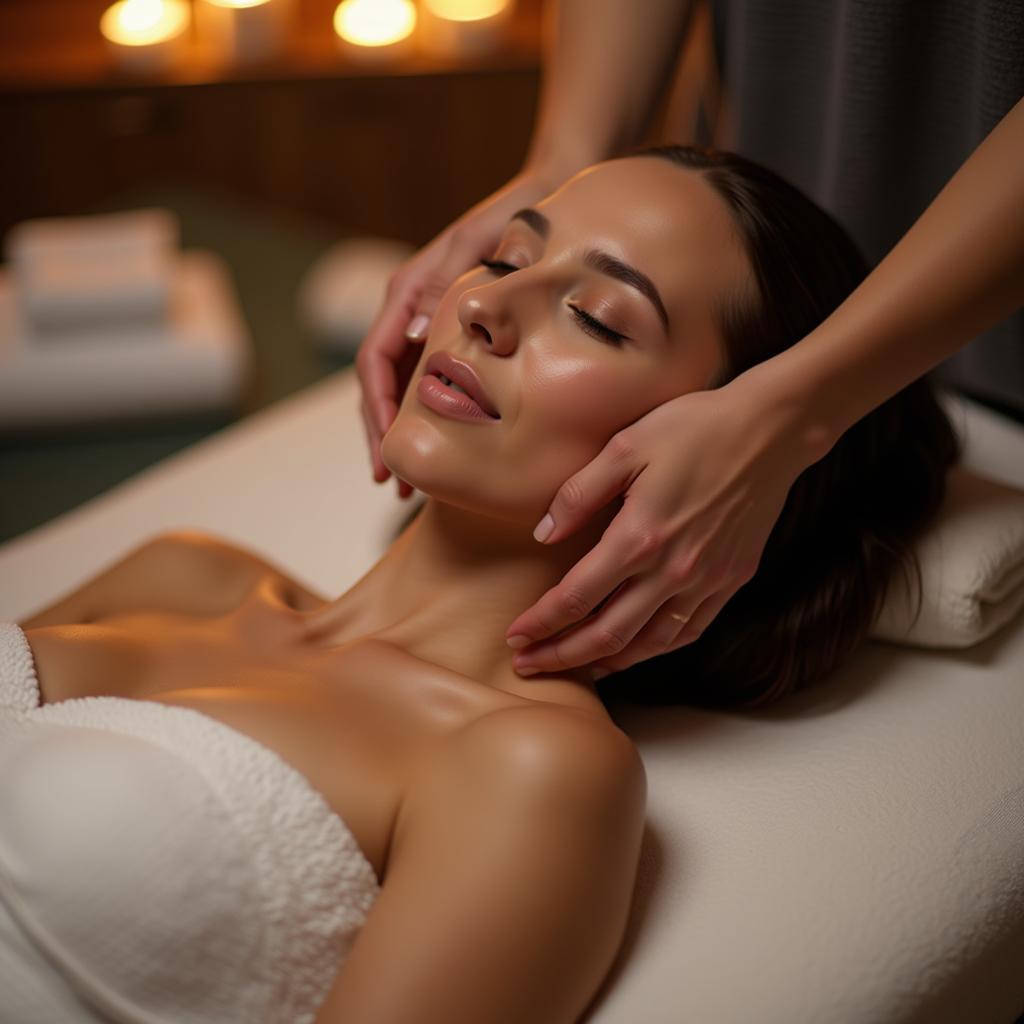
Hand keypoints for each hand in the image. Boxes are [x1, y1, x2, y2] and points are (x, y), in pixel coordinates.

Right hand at [356, 165, 568, 499]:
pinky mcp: (446, 324)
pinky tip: (433, 439)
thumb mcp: (482, 247)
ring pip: (396, 384)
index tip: (387, 451)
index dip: (378, 410)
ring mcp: (425, 316)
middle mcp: (408, 305)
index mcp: (408, 290)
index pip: (375, 361)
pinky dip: (420, 412)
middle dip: (380, 432)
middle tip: (389, 480)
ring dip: (395, 428)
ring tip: (401, 477)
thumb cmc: (519, 218)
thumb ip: (444, 288)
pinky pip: (421, 376)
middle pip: (378, 381)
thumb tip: (411, 337)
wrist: (547, 191)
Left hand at [504, 376, 819, 677]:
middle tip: (530, 665)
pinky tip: (636, 649)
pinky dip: (656, 648)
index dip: (541, 623)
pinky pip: (689, 630)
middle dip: (563, 656)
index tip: (516, 637)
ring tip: (578, 667)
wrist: (772, 430)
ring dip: (608, 661)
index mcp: (639, 537)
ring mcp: (707, 580)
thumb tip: (544, 535)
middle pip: (607, 634)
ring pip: (649, 643)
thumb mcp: (625, 446)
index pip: (576, 598)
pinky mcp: (732, 580)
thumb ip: (579, 494)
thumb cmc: (695, 427)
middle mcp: (673, 570)